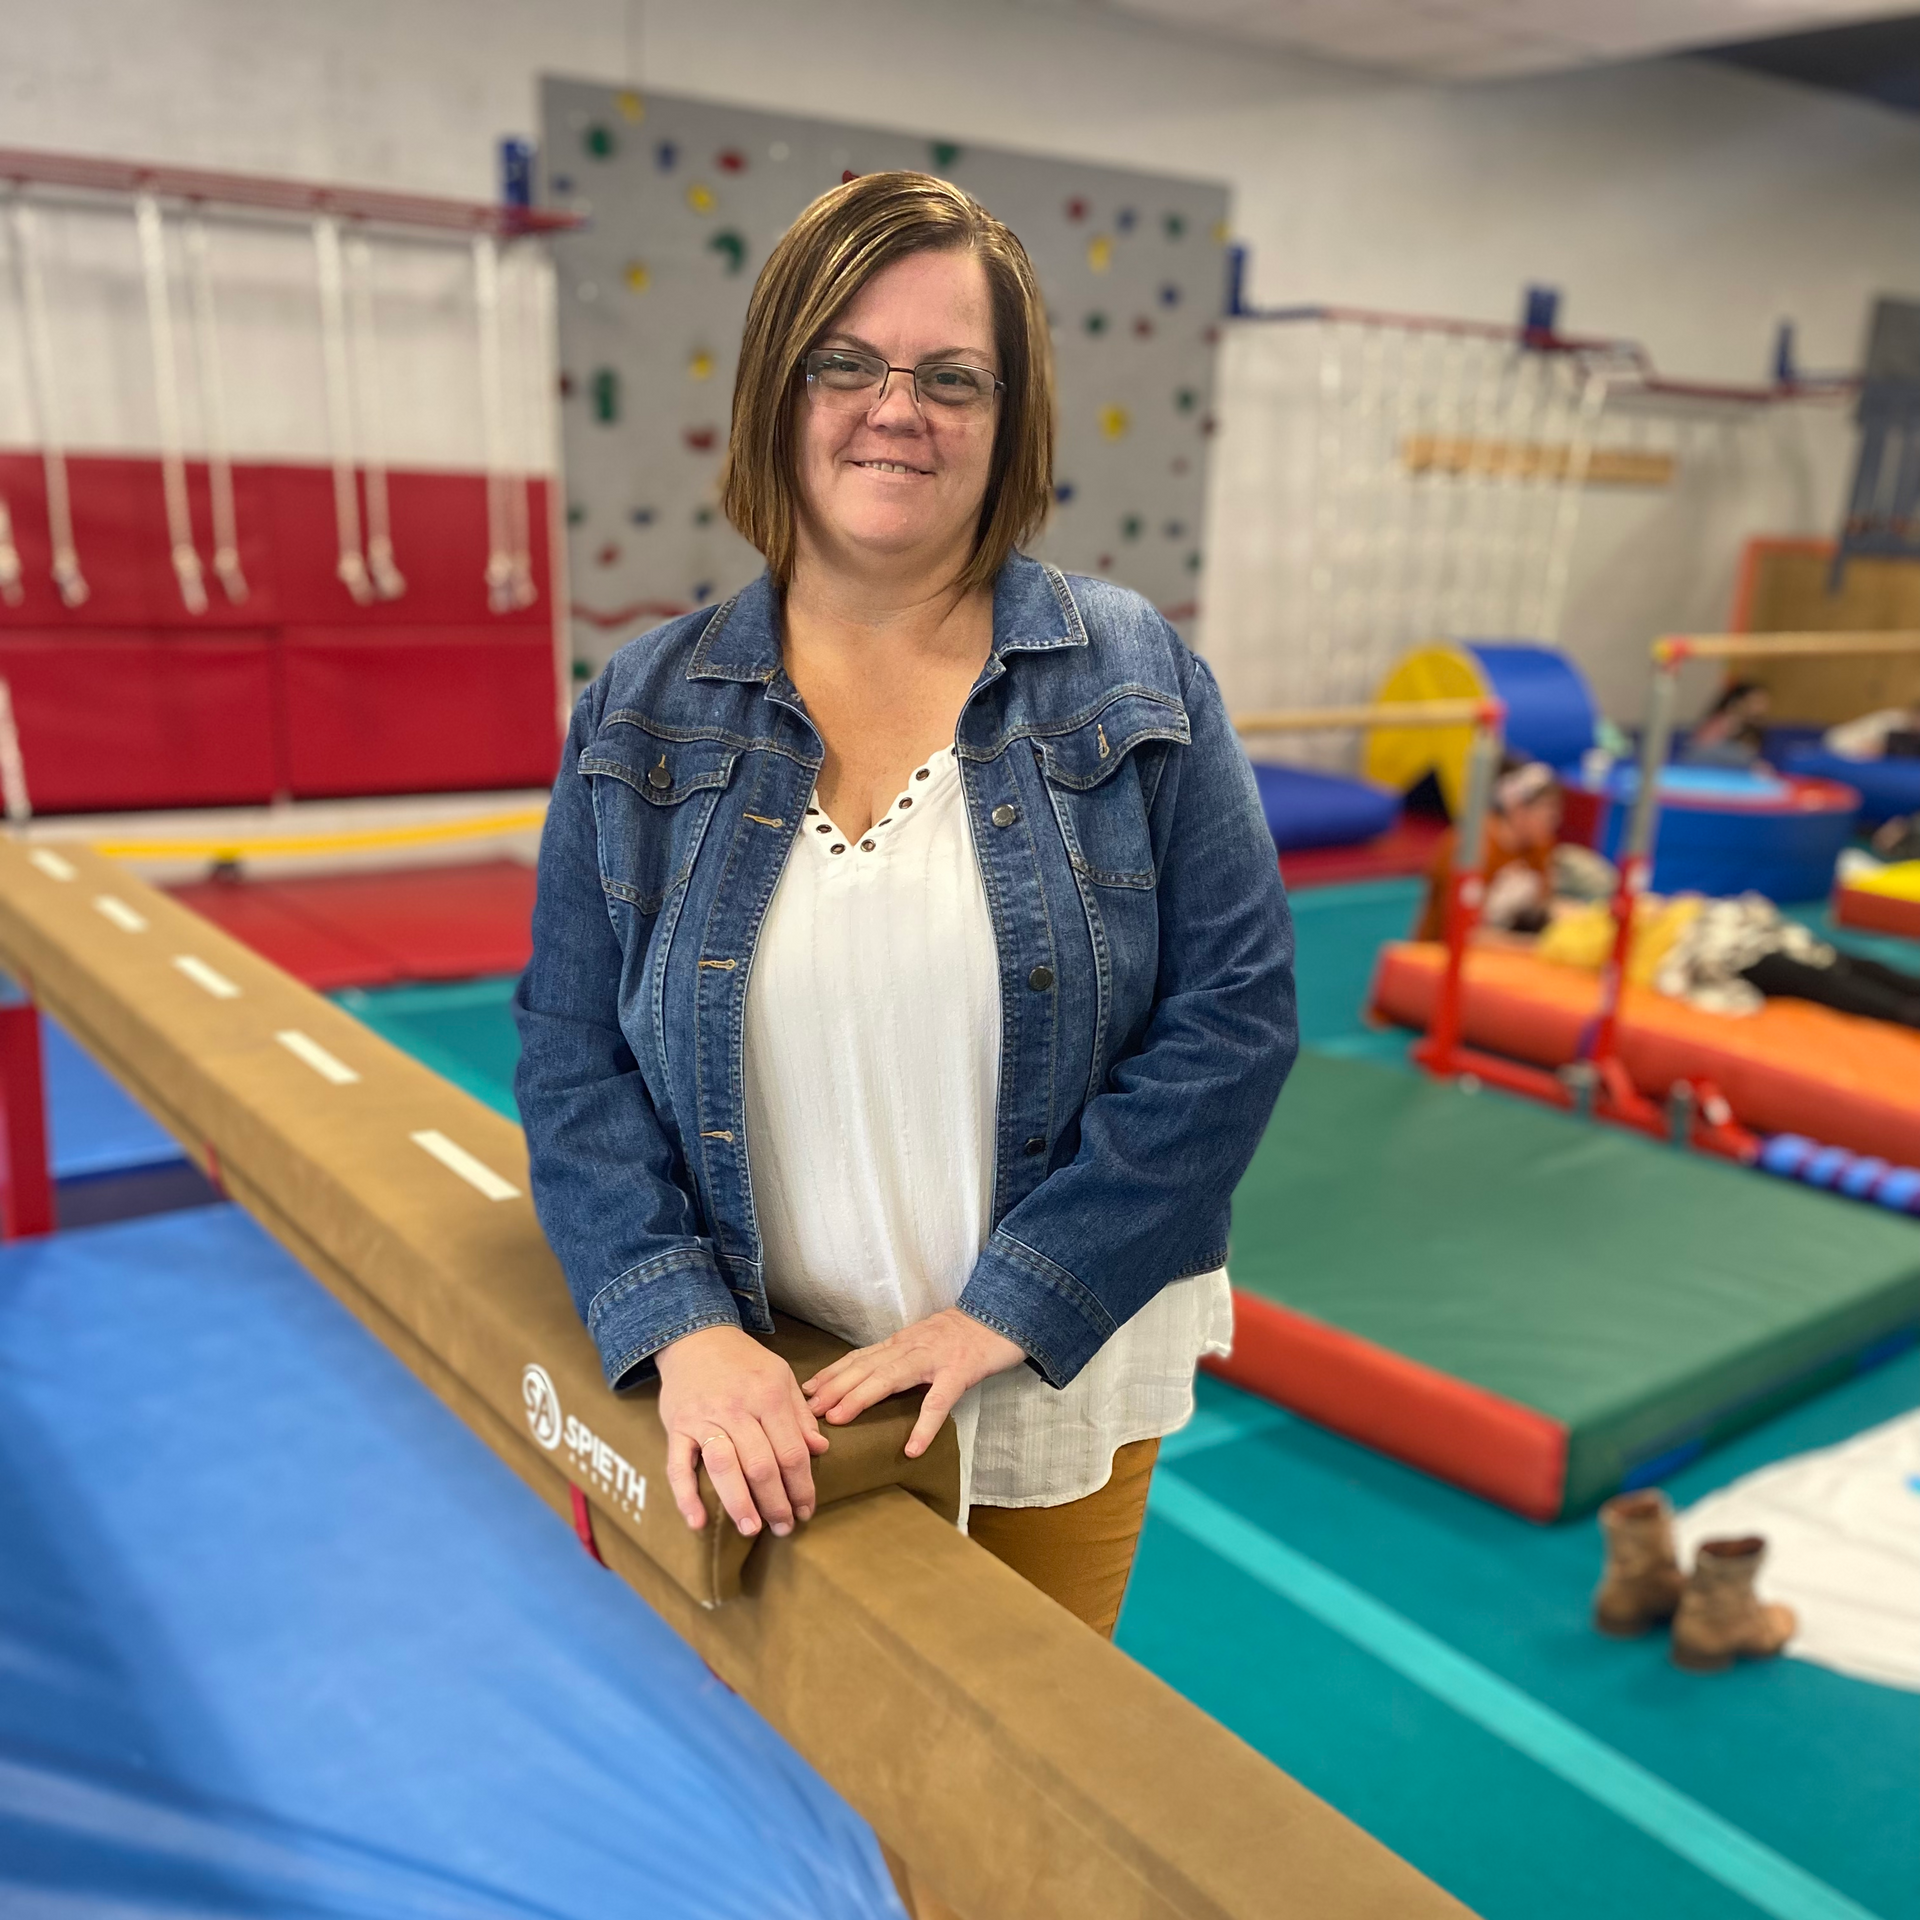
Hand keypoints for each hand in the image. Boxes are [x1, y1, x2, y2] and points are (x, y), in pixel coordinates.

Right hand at [656, 1324, 829, 1538]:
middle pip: (761, 1464)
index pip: (791, 1451)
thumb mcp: (781, 1377)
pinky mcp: (678, 1427)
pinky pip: (678, 1466)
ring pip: (724, 1466)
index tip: (806, 1510)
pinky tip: (698, 1522)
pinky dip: (686, 1496)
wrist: (695, 1336)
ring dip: (739, 1503)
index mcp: (769, 1396)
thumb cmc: (744, 1362)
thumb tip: (820, 1450)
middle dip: (775, 1502)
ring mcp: (705, 1419)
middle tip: (784, 1527)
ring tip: (751, 1529)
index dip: (802, 1486)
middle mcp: (737, 1408)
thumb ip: (800, 1415)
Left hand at [802, 1308, 1025, 1458]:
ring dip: (860, 1398)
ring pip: (890, 1378)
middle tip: (806, 1410)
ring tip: (837, 1420)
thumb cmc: (965, 1333)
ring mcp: (934, 1359)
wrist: (1004, 1315)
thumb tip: (874, 1380)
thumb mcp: (926, 1341)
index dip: (831, 1374)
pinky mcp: (960, 1372)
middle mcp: (911, 1347)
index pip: (859, 1358)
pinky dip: (924, 1426)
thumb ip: (902, 1357)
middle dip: (833, 1388)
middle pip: (865, 1367)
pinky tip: (912, 1448)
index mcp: (902, 1342)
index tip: (806, 1391)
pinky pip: (939, 1402)